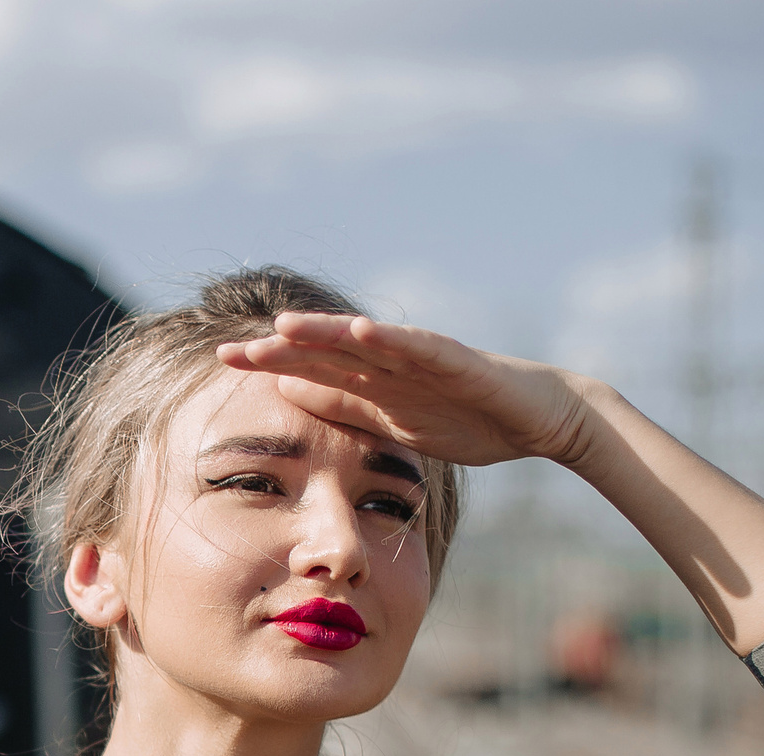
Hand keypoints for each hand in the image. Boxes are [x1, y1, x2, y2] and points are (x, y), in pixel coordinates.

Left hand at [217, 313, 597, 468]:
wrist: (540, 420)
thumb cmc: (468, 419)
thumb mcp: (391, 421)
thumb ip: (343, 404)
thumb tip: (286, 390)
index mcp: (373, 377)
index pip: (312, 366)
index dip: (269, 362)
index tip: (223, 360)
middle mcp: (390, 360)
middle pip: (325, 350)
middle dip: (279, 350)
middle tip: (229, 349)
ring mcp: (423, 357)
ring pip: (364, 343)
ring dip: (324, 333)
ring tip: (282, 327)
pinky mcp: (456, 361)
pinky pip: (419, 348)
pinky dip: (390, 339)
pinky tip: (361, 330)